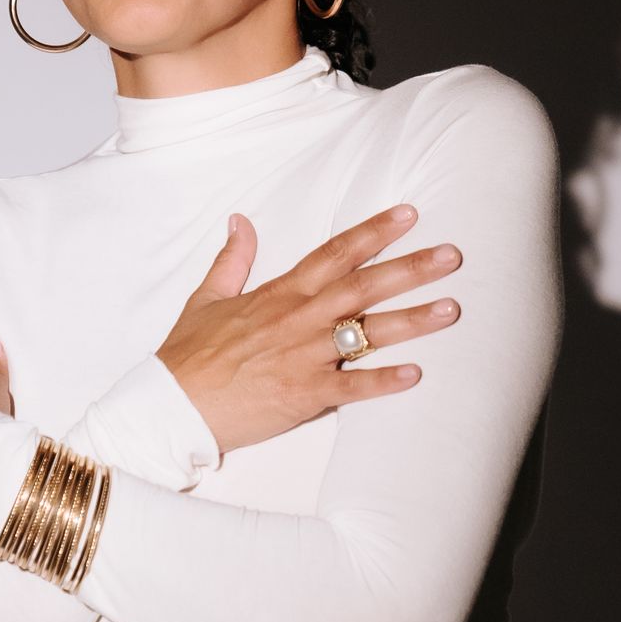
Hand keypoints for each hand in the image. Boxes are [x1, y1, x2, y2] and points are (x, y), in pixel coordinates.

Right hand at [155, 202, 461, 458]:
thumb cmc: (187, 356)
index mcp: (279, 294)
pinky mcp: (302, 396)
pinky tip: (416, 375)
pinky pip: (351, 387)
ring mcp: (303, 357)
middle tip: (452, 255)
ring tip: (451, 308)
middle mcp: (297, 320)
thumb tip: (240, 220)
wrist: (168, 406)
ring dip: (411, 320)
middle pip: (363, 287)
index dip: (373, 232)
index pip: (334, 254)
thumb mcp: (207, 298)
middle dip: (410, 268)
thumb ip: (232, 259)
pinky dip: (382, 382)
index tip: (408, 214)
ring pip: (366, 333)